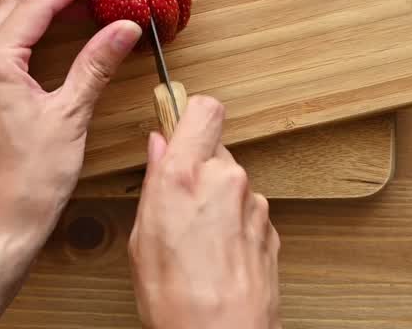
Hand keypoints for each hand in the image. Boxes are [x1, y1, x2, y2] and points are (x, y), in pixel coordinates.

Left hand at [0, 0, 142, 266]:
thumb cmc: (34, 179)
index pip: (35, 4)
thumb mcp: (72, 115)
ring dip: (35, 3)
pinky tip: (48, 31)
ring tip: (76, 0)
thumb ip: (96, 64)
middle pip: (12, 2)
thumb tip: (124, 26)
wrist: (3, 224)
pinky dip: (21, 26)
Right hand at [129, 96, 281, 328]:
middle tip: (176, 200)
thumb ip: (154, 183)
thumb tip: (157, 149)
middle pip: (215, 147)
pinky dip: (232, 224)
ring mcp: (253, 204)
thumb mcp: (141, 238)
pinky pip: (246, 210)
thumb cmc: (177, 301)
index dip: (189, 112)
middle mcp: (227, 180)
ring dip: (216, 198)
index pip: (203, 108)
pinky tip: (214, 254)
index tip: (174, 122)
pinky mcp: (270, 229)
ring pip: (231, 181)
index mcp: (186, 175)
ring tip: (194, 239)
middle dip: (197, 165)